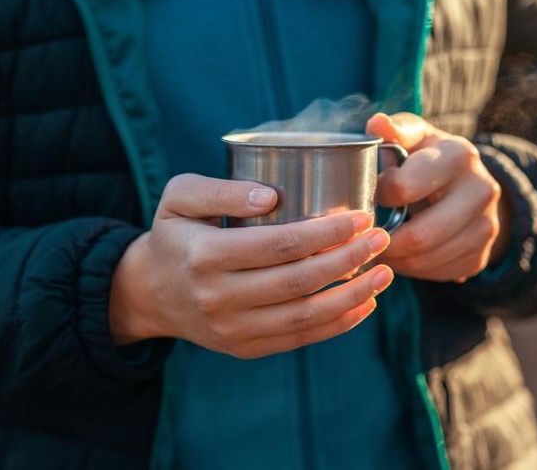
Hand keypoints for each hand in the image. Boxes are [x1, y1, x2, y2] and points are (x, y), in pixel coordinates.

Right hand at [108, 174, 392, 358]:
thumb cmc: (176, 233)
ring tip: (385, 273)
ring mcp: (232, 329)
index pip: (280, 245)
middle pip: (299, 281)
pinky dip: (338, 324)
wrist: (150, 292)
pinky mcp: (245, 348)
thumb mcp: (181, 197)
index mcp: (205, 255)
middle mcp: (218, 297)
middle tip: (380, 238)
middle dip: (349, 259)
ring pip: (305, 316)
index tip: (360, 217)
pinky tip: (366, 304)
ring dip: (353, 295)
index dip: (326, 233)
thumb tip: (272, 195)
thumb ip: (222, 189)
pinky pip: (300, 339)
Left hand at [366, 113, 509, 282]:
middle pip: (420, 235)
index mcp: (459, 155)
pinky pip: (437, 273)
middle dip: (382, 241)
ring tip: (376, 246)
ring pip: (426, 259)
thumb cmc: (428, 158)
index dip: (377, 195)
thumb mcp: (415, 136)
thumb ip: (395, 130)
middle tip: (361, 237)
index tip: (367, 194)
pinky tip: (400, 254)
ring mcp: (487, 227)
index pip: (404, 187)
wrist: (469, 184)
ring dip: (394, 259)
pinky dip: (412, 269)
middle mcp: (481, 191)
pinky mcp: (481, 255)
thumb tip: (376, 123)